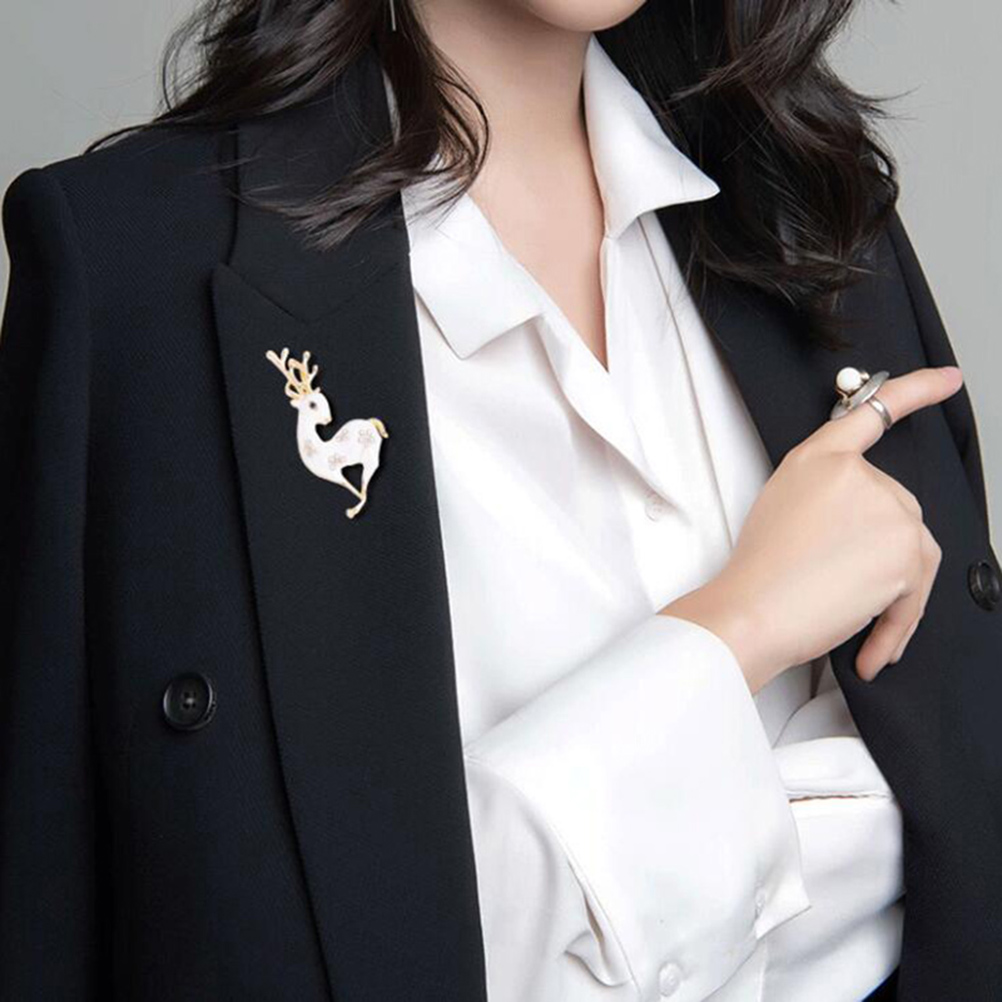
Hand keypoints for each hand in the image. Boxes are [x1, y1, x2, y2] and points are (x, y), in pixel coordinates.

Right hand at [661, 366, 963, 691]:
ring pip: (910, 551)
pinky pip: (915, 593)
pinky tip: (870, 651)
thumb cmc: (759, 573)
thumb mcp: (781, 507)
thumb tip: (865, 526)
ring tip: (842, 617)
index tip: (947, 380)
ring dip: (886, 591)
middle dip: (877, 549)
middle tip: (835, 583)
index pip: (872, 412)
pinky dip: (895, 626)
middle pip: (896, 507)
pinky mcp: (908, 550)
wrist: (754, 612)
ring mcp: (888, 509)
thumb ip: (828, 496)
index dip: (916, 391)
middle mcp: (860, 475)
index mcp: (820, 458)